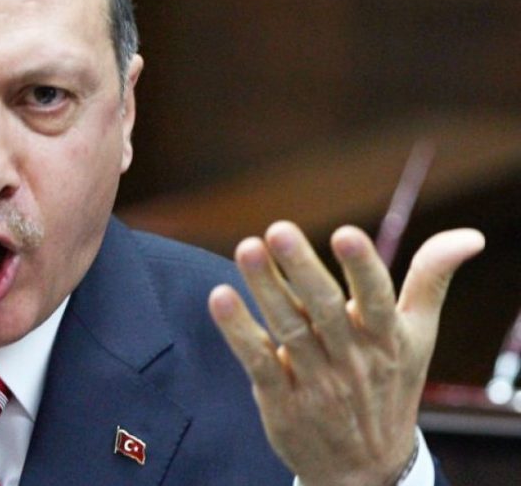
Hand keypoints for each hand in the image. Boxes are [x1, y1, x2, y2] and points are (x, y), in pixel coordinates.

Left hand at [208, 221, 483, 485]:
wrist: (365, 470)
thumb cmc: (391, 386)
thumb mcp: (418, 337)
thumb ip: (431, 280)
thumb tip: (471, 235)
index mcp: (386, 340)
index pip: (377, 300)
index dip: (362, 267)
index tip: (346, 232)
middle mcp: (351, 359)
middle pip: (325, 309)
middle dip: (303, 269)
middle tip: (278, 229)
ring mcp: (314, 381)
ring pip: (288, 329)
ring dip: (265, 289)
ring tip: (247, 248)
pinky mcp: (281, 398)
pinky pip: (258, 361)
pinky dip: (238, 331)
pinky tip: (220, 297)